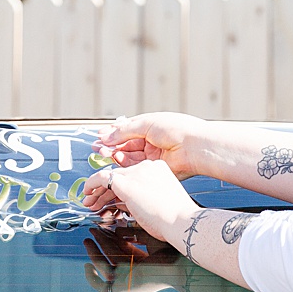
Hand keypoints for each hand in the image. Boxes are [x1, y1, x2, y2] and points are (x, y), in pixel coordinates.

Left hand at [80, 159, 200, 243]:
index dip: (119, 188)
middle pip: (120, 175)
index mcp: (158, 170)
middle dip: (106, 190)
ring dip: (97, 191)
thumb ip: (138, 199)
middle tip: (95, 201)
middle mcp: (147, 166)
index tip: (112, 198)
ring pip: (110, 176)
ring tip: (89, 202)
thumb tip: (120, 203)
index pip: (132, 175)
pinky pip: (101, 177)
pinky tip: (87, 193)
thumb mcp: (156, 204)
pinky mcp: (125, 181)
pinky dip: (91, 184)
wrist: (181, 220)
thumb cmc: (174, 218)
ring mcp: (136, 172)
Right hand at [82, 228, 186, 291]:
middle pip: (111, 256)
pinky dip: (91, 279)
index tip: (102, 226)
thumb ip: (134, 233)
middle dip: (100, 242)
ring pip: (104, 267)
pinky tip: (87, 265)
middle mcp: (135, 273)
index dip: (110, 237)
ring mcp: (128, 282)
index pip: (121, 249)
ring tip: (88, 239)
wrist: (180, 266)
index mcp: (143, 262)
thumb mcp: (149, 238)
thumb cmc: (172, 252)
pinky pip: (101, 286)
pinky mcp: (123, 289)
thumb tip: (117, 227)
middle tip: (92, 229)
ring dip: (94, 254)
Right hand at [98, 113, 218, 177]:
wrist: (194, 146)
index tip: (100, 136)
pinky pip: (135, 166)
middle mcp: (151, 141)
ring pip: (128, 156)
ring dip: (114, 153)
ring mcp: (152, 155)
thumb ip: (125, 130)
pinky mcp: (153, 168)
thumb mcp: (147, 123)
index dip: (113, 133)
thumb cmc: (178, 129)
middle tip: (98, 146)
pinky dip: (123, 163)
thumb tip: (107, 134)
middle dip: (111, 145)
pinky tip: (115, 158)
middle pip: (125, 144)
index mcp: (151, 127)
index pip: (127, 130)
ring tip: (104, 151)